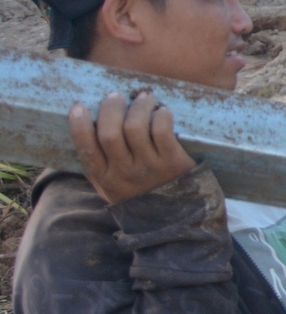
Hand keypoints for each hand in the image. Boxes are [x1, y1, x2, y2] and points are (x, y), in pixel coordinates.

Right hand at [68, 93, 195, 205]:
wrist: (178, 217)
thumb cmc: (141, 196)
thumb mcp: (112, 189)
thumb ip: (97, 168)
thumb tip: (82, 133)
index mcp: (105, 178)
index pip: (86, 149)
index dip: (79, 125)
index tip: (79, 107)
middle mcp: (125, 173)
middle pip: (110, 133)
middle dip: (110, 108)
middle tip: (116, 96)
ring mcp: (150, 167)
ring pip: (136, 128)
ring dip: (138, 107)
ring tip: (144, 98)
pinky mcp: (173, 162)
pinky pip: (162, 131)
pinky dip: (161, 116)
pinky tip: (162, 112)